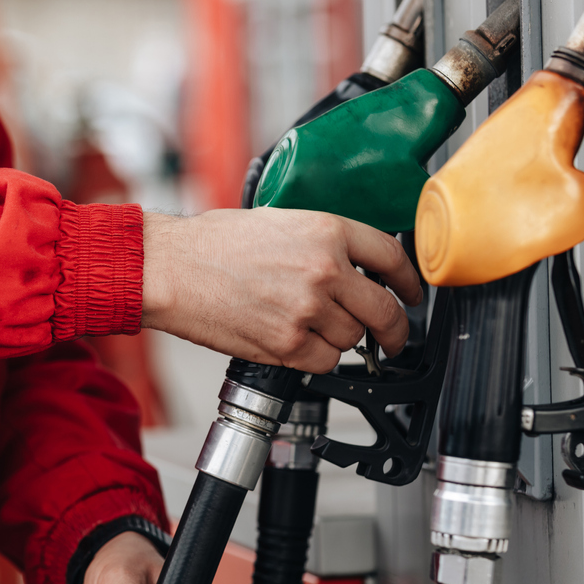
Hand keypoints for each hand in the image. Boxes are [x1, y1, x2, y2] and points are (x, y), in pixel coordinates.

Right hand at [141, 208, 422, 373]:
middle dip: (394, 330)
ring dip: (340, 340)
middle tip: (392, 338)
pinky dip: (316, 359)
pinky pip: (324, 362)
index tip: (412, 295)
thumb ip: (321, 243)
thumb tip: (352, 267)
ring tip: (310, 328)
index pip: (392, 258)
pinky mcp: (286, 343)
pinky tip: (296, 344)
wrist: (171, 268)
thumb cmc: (211, 244)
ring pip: (352, 340)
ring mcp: (307, 309)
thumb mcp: (278, 221)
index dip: (410, 282)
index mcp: (326, 231)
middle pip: (384, 310)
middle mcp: (324, 270)